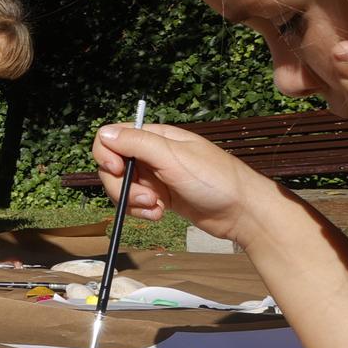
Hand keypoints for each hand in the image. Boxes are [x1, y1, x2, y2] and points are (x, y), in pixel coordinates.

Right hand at [92, 121, 283, 246]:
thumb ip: (137, 143)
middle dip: (122, 187)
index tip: (118, 171)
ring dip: (132, 202)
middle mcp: (152, 155)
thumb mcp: (174, 158)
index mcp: (155, 137)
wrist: (244, 212)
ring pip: (123, 188)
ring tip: (156, 208)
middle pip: (113, 167)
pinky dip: (142, 211)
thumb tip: (104, 133)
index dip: (107, 155)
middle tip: (146, 199)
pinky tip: (160, 214)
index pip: (112, 138)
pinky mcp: (160, 197)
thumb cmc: (216, 180)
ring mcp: (156, 177)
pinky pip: (135, 203)